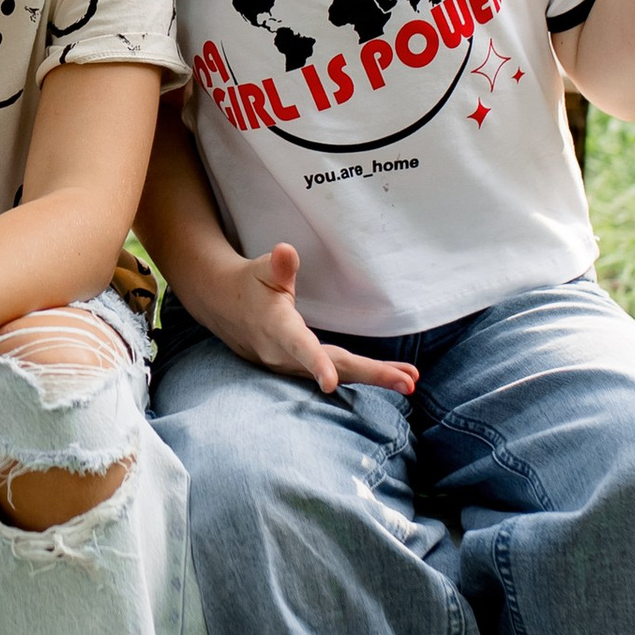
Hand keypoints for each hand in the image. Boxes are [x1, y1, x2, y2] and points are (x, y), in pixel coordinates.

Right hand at [196, 240, 415, 397]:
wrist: (224, 307)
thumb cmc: (249, 284)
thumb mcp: (260, 269)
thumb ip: (277, 265)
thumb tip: (285, 251)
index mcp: (277, 328)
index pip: (299, 346)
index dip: (315, 364)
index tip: (329, 383)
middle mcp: (285, 354)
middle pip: (333, 368)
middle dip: (371, 376)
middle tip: (406, 382)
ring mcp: (292, 367)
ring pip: (339, 374)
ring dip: (374, 378)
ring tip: (409, 381)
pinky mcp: (299, 370)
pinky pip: (336, 374)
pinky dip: (364, 376)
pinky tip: (392, 377)